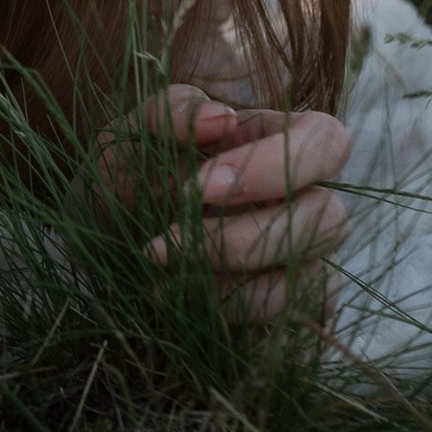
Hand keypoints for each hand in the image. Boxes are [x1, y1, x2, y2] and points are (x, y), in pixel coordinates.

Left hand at [144, 86, 349, 322]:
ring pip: (311, 279)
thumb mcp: (135, 134)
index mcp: (278, 141)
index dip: (274, 166)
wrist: (102, 240)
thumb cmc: (130, 174)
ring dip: (231, 283)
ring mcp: (303, 258)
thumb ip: (173, 113)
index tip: (199, 187)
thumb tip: (224, 118)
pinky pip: (287, 318)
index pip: (326, 141)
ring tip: (162, 271)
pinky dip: (230, 313)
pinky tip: (177, 296)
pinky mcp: (288, 307)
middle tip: (168, 241)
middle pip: (329, 218)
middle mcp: (305, 199)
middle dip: (244, 238)